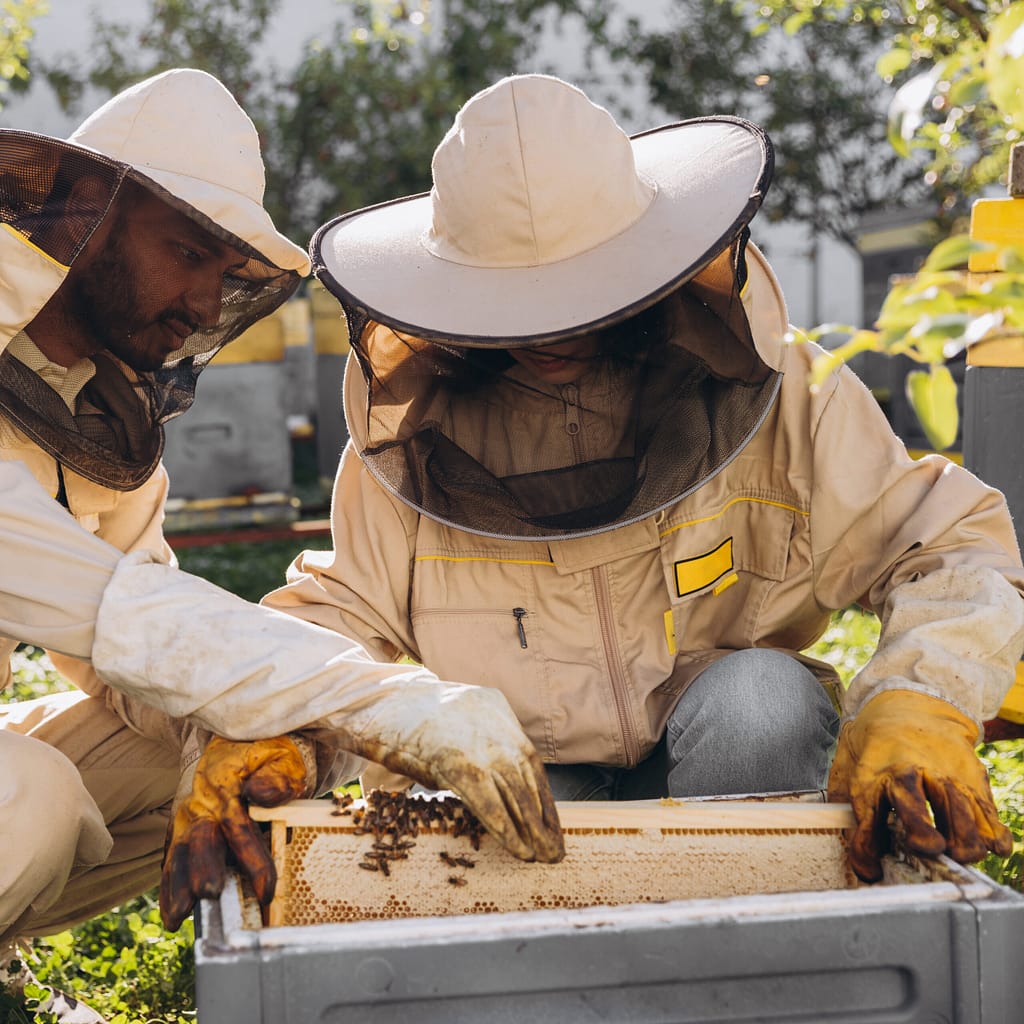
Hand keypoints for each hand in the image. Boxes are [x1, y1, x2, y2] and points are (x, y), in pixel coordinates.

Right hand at [160, 735, 311, 930]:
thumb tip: (262, 794)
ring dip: (178, 886)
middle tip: (209, 896)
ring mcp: (187, 817)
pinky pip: (172, 859)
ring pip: (180, 853)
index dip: (253, 859)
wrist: (240, 739)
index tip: (266, 888)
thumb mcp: (281, 759)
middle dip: (204, 871)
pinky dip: (170, 886)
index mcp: (227, 785)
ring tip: (179, 918)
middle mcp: (201, 803)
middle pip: (201, 841)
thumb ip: (277, 778)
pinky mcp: (181, 828)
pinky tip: (171, 914)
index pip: (240, 827)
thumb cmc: (269, 754)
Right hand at [342, 683, 563, 863]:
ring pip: (514, 788)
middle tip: (554, 849)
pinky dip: (504, 825)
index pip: (529, 757)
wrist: (367, 701)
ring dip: (530, 827)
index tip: (552, 824)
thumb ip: (473, 749)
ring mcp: (474, 737)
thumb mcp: (449, 726)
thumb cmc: (400, 722)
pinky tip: (517, 848)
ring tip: (540, 855)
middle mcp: (491, 719)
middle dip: (542, 816)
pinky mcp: (454, 759)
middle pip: (527, 774)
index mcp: (493, 705)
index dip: (542, 795)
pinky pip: (486, 798)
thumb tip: (501, 794)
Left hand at [827, 690, 1011, 881]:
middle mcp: (909, 773)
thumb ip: (843, 796)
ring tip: (960, 855)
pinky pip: (988, 810)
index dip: (866, 848)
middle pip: (916, 806)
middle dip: (924, 835)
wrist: (912, 702)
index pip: (866, 815)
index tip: (870, 870)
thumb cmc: (876, 739)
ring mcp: (944, 774)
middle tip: (929, 850)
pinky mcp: (971, 777)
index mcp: (873, 773)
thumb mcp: (848, 759)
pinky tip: (993, 847)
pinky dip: (994, 834)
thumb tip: (842, 837)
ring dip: (963, 841)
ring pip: (960, 812)